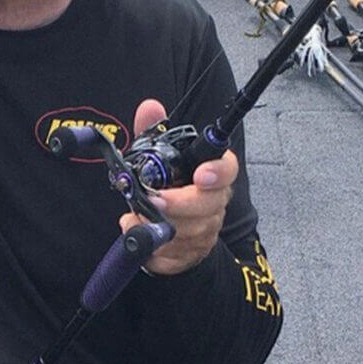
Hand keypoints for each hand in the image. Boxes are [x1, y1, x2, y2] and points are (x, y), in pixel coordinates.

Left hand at [119, 99, 237, 275]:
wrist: (170, 229)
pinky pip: (175, 257)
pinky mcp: (191, 255)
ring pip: (190, 232)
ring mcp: (206, 231)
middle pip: (208, 205)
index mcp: (211, 175)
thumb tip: (149, 106)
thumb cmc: (167, 188)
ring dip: (158, 226)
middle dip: (178, 204)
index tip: (201, 174)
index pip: (226, 169)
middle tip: (154, 199)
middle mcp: (214, 204)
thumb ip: (153, 132)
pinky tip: (139, 236)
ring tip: (136, 216)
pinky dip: (153, 249)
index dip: (218, 172)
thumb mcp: (157, 158)